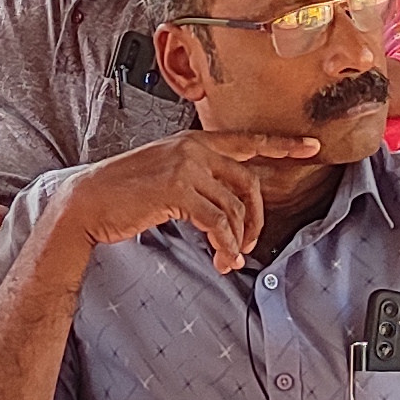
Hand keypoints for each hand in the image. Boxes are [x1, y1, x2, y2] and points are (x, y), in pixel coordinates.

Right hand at [35, 129, 320, 276]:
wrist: (88, 201)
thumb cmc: (124, 193)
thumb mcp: (165, 173)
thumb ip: (195, 176)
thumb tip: (223, 205)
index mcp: (193, 141)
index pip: (247, 140)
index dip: (282, 144)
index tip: (311, 146)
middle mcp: (193, 148)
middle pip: (247, 183)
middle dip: (254, 219)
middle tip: (247, 244)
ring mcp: (185, 166)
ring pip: (233, 208)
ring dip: (236, 240)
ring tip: (228, 259)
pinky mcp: (177, 190)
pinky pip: (217, 222)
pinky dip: (224, 244)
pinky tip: (220, 258)